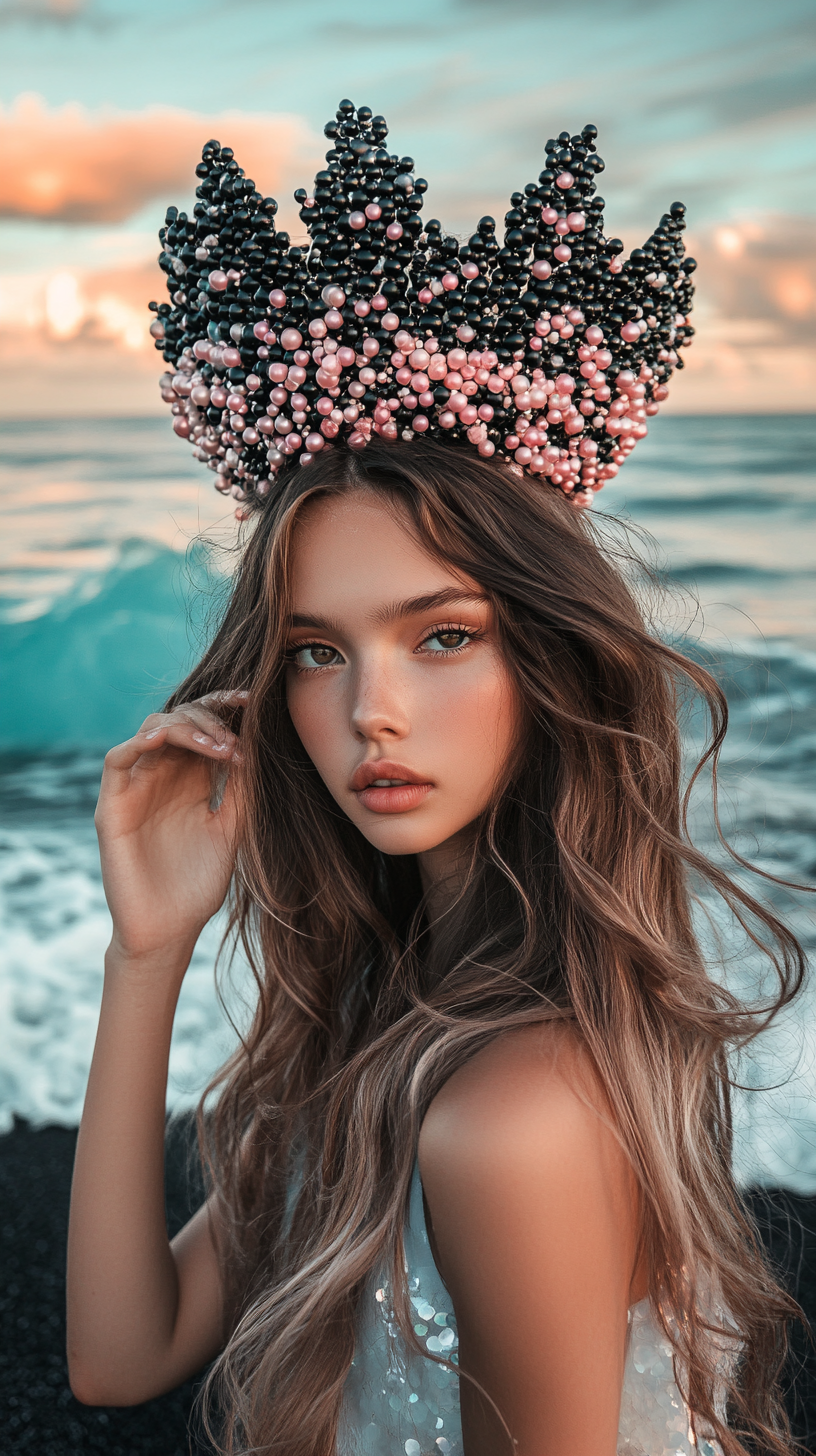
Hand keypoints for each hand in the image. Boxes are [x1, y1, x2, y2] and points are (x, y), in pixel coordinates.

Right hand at [95, 691, 246, 963]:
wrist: (170, 930)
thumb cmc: (199, 884)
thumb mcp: (231, 828)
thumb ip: (240, 788)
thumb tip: (256, 740)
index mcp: (191, 779)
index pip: (203, 726)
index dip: (223, 708)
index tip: (252, 701)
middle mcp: (162, 776)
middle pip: (179, 719)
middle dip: (210, 720)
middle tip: (236, 742)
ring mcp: (136, 788)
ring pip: (151, 730)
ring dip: (186, 729)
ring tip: (217, 746)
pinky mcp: (112, 806)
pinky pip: (118, 760)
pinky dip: (139, 742)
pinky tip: (164, 739)